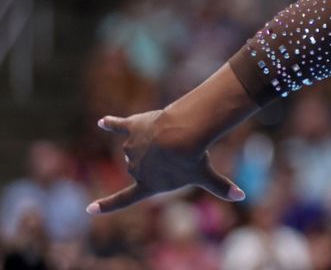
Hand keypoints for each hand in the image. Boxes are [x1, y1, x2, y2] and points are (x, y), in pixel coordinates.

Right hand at [86, 109, 244, 213]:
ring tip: (169, 137)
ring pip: (139, 145)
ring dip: (152, 141)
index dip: (107, 205)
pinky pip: (118, 125)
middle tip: (177, 151)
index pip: (124, 199)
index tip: (89, 209)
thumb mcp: (206, 175)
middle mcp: (135, 167)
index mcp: (148, 183)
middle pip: (142, 165)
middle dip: (157, 158)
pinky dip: (111, 123)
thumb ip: (221, 187)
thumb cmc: (193, 158)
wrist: (181, 135)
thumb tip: (241, 196)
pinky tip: (103, 121)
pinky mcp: (132, 128)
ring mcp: (131, 147)